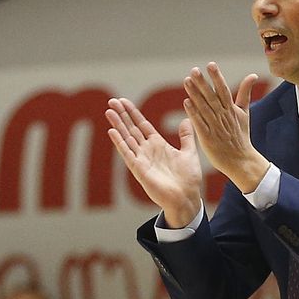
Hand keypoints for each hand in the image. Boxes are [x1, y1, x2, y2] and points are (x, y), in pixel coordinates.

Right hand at [106, 97, 205, 226]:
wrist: (186, 197)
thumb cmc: (188, 179)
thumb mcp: (189, 152)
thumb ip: (186, 136)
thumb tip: (186, 119)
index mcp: (158, 145)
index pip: (142, 125)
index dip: (133, 113)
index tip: (124, 101)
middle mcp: (147, 150)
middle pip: (131, 129)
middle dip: (122, 115)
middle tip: (112, 101)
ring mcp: (142, 159)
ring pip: (127, 138)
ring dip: (118, 125)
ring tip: (109, 111)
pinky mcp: (139, 169)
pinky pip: (127, 154)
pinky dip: (120, 142)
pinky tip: (112, 131)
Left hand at [182, 63, 269, 190]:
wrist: (241, 160)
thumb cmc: (241, 136)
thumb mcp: (245, 113)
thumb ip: (245, 93)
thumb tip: (252, 75)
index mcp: (232, 110)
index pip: (224, 91)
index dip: (217, 78)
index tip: (211, 65)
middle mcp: (223, 117)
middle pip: (212, 97)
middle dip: (203, 83)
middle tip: (194, 70)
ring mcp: (215, 127)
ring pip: (204, 108)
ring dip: (195, 95)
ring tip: (187, 81)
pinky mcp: (208, 138)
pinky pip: (200, 124)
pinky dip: (194, 113)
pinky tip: (186, 102)